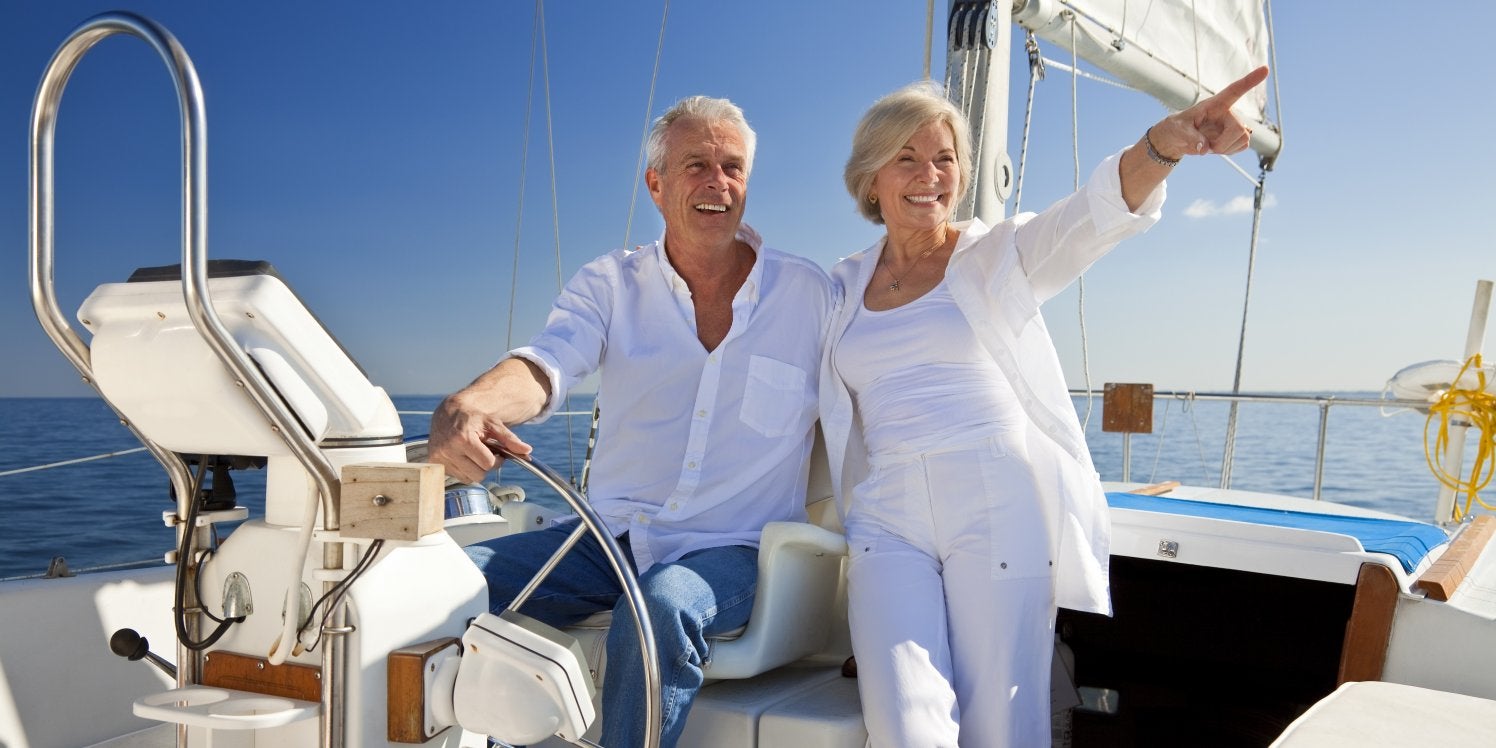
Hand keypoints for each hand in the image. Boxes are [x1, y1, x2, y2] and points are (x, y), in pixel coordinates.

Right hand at [428, 392, 533, 484]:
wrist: (449, 411)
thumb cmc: (473, 417)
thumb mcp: (493, 424)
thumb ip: (510, 439)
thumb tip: (527, 451)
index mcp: (463, 438)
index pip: (488, 464)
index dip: (496, 460)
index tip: (496, 452)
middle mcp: (448, 449)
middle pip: (478, 475)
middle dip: (485, 466)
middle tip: (484, 453)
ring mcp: (439, 457)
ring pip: (467, 478)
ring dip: (474, 469)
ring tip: (472, 453)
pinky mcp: (433, 461)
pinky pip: (456, 476)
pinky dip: (463, 469)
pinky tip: (462, 456)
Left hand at [1149, 65, 1268, 158]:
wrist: (1179, 138)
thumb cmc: (1177, 128)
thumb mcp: (1178, 130)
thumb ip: (1191, 138)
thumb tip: (1205, 148)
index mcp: (1215, 104)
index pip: (1235, 90)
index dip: (1250, 80)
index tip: (1265, 69)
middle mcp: (1229, 112)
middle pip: (1240, 129)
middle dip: (1224, 143)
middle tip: (1205, 146)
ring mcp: (1234, 124)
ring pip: (1244, 140)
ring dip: (1225, 148)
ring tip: (1209, 144)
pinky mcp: (1236, 136)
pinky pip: (1242, 147)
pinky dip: (1229, 151)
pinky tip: (1216, 146)